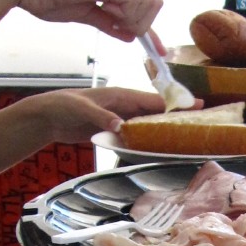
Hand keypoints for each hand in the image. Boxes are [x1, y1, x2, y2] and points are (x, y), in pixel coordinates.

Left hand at [27, 85, 194, 143]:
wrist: (47, 117)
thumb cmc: (63, 106)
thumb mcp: (82, 109)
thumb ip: (102, 117)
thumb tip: (121, 126)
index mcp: (120, 96)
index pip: (153, 100)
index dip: (175, 103)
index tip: (196, 105)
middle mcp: (124, 107)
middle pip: (155, 113)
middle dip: (176, 118)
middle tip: (198, 125)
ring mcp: (119, 119)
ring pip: (147, 125)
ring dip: (162, 131)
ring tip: (182, 140)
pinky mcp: (113, 131)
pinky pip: (135, 136)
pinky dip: (146, 142)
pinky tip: (156, 150)